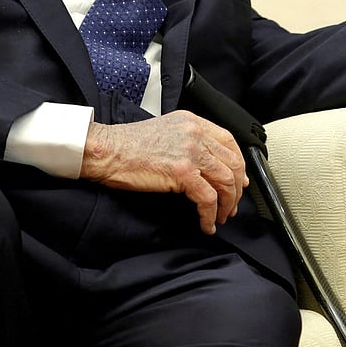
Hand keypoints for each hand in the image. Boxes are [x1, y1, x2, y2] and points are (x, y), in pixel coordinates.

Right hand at [80, 111, 248, 234]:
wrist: (105, 150)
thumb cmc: (127, 146)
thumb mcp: (164, 133)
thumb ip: (187, 142)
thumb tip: (206, 167)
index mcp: (192, 122)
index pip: (229, 141)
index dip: (239, 164)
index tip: (240, 180)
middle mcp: (195, 133)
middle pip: (232, 162)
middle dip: (236, 189)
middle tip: (231, 205)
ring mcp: (190, 151)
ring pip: (226, 181)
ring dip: (226, 205)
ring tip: (219, 218)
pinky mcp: (182, 172)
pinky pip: (208, 198)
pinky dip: (210, 215)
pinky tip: (205, 224)